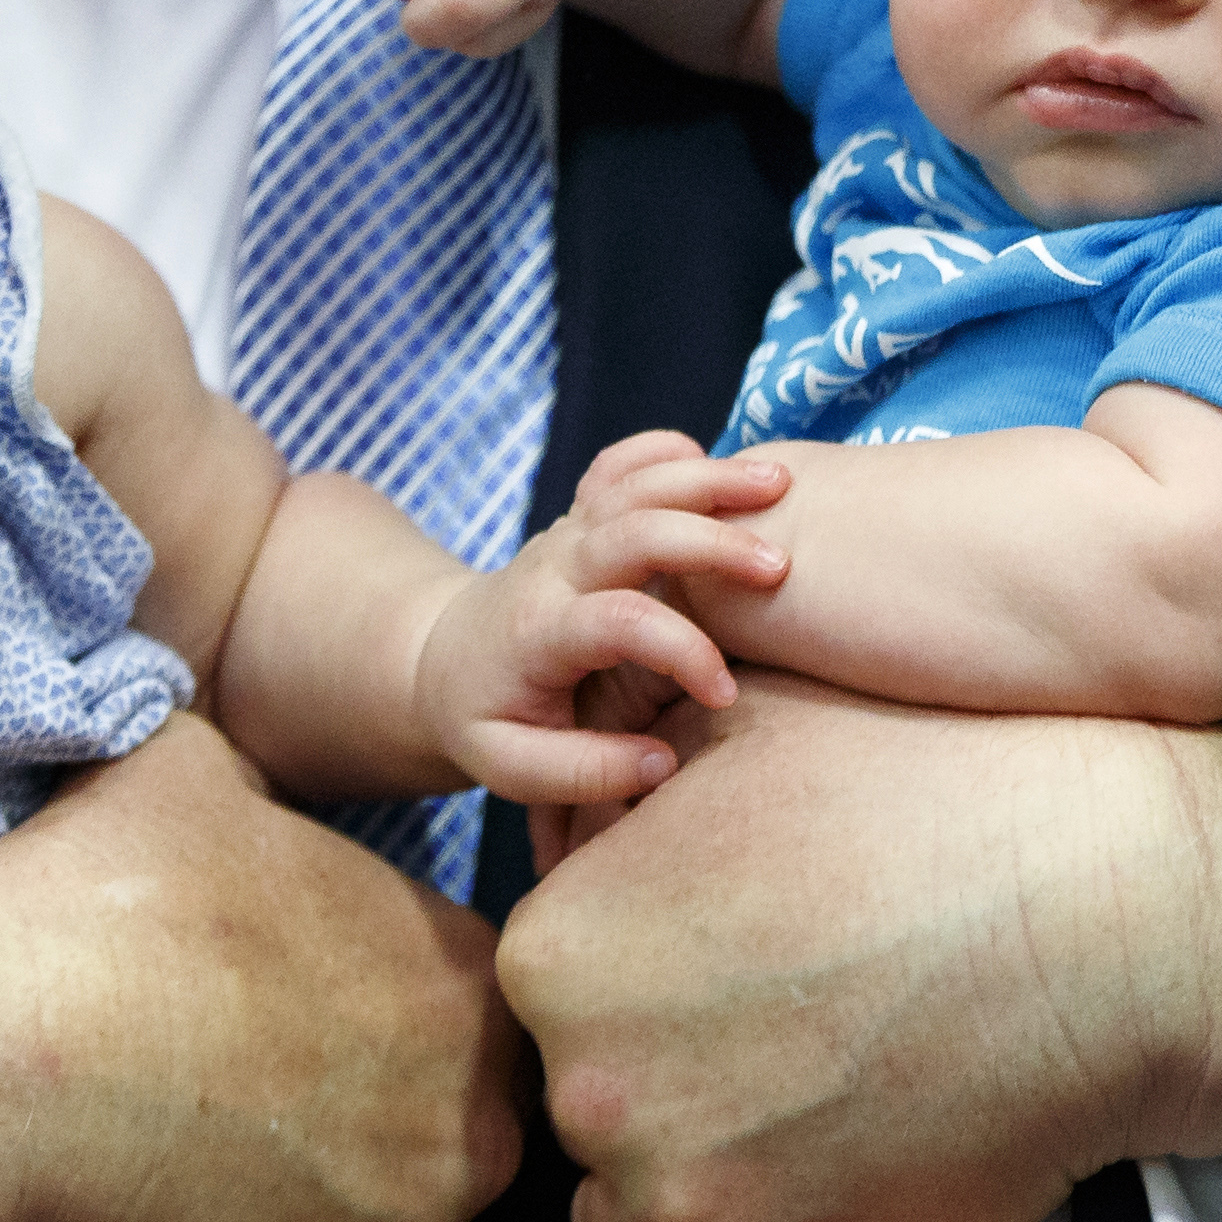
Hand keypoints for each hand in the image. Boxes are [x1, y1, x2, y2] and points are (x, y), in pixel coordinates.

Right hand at [0, 712, 522, 1221]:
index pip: (469, 1022)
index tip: (306, 1026)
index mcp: (459, 993)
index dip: (386, 1024)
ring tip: (188, 1175)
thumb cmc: (92, 903)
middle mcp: (461, 1142)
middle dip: (367, 1133)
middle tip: (249, 1106)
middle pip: (442, 1149)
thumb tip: (248, 787)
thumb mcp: (196, 772)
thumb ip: (268, 794)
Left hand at [413, 432, 783, 810]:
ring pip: (635, 483)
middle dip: (710, 541)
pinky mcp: (581, 515)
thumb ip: (582, 772)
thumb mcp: (510, 767)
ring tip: (781, 481)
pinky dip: (664, 449)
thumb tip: (661, 763)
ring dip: (708, 478)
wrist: (440, 658)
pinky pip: (619, 463)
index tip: (725, 696)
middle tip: (780, 567)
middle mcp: (555, 567)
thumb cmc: (485, 718)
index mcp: (539, 631)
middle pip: (633, 531)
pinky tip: (717, 460)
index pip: (618, 621)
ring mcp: (568, 531)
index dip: (681, 651)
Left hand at [502, 674, 1221, 1221]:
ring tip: (804, 1114)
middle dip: (654, 1083)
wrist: (1102, 909)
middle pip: (583, 1119)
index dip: (625, 974)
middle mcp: (599, 1092)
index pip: (541, 1001)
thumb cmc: (923, 790)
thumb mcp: (734, 732)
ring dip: (694, 1197)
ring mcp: (696, 1211)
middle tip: (775, 1023)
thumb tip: (566, 765)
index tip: (704, 949)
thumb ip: (615, 776)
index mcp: (557, 956)